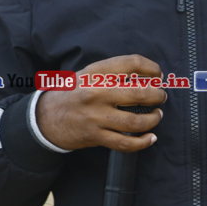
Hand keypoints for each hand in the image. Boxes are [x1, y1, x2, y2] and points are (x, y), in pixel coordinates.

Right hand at [35, 55, 166, 151]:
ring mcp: (96, 116)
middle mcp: (96, 92)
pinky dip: (143, 142)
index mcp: (96, 72)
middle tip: (161, 97)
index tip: (159, 75)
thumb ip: (113, 72)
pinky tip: (151, 138)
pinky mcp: (95, 136)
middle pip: (139, 92)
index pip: (132, 63)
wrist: (45, 118)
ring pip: (135, 121)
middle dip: (158, 95)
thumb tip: (148, 75)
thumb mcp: (88, 74)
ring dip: (153, 119)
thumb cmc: (72, 93)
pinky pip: (125, 143)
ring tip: (157, 115)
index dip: (152, 68)